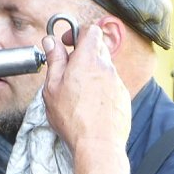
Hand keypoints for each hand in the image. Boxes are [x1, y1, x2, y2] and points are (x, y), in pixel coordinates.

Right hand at [41, 24, 130, 154]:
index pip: (91, 30)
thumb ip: (54, 61)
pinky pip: (110, 84)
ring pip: (104, 67)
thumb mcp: (52, 88)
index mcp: (87, 59)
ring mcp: (117, 81)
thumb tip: (50, 41)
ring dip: (91, 73)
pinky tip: (89, 105)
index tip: (66, 44)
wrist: (98, 143)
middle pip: (97, 48)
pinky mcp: (123, 96)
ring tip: (77, 92)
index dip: (77, 33)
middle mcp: (106, 67)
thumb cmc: (73, 118)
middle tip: (68, 70)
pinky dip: (100, 88)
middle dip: (83, 54)